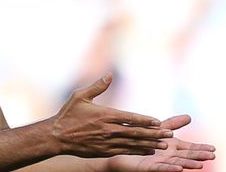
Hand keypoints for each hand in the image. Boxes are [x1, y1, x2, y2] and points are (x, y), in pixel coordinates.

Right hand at [52, 75, 173, 157]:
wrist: (56, 136)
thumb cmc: (68, 114)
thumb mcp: (80, 96)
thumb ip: (97, 86)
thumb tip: (109, 75)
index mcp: (104, 115)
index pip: (129, 118)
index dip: (144, 120)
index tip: (157, 121)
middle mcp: (107, 129)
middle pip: (135, 132)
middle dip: (153, 133)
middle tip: (169, 134)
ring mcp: (106, 142)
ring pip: (132, 143)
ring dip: (149, 143)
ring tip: (163, 144)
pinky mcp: (103, 151)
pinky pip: (124, 151)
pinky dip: (137, 151)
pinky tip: (147, 150)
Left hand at [106, 115, 215, 171]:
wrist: (118, 148)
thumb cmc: (138, 140)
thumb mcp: (157, 130)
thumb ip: (173, 124)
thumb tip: (190, 116)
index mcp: (170, 148)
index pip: (188, 148)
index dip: (200, 149)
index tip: (214, 149)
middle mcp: (166, 157)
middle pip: (185, 156)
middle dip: (198, 157)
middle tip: (212, 156)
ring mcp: (158, 163)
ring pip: (175, 164)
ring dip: (188, 164)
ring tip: (200, 165)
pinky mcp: (147, 167)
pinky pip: (159, 169)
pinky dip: (170, 169)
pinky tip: (179, 168)